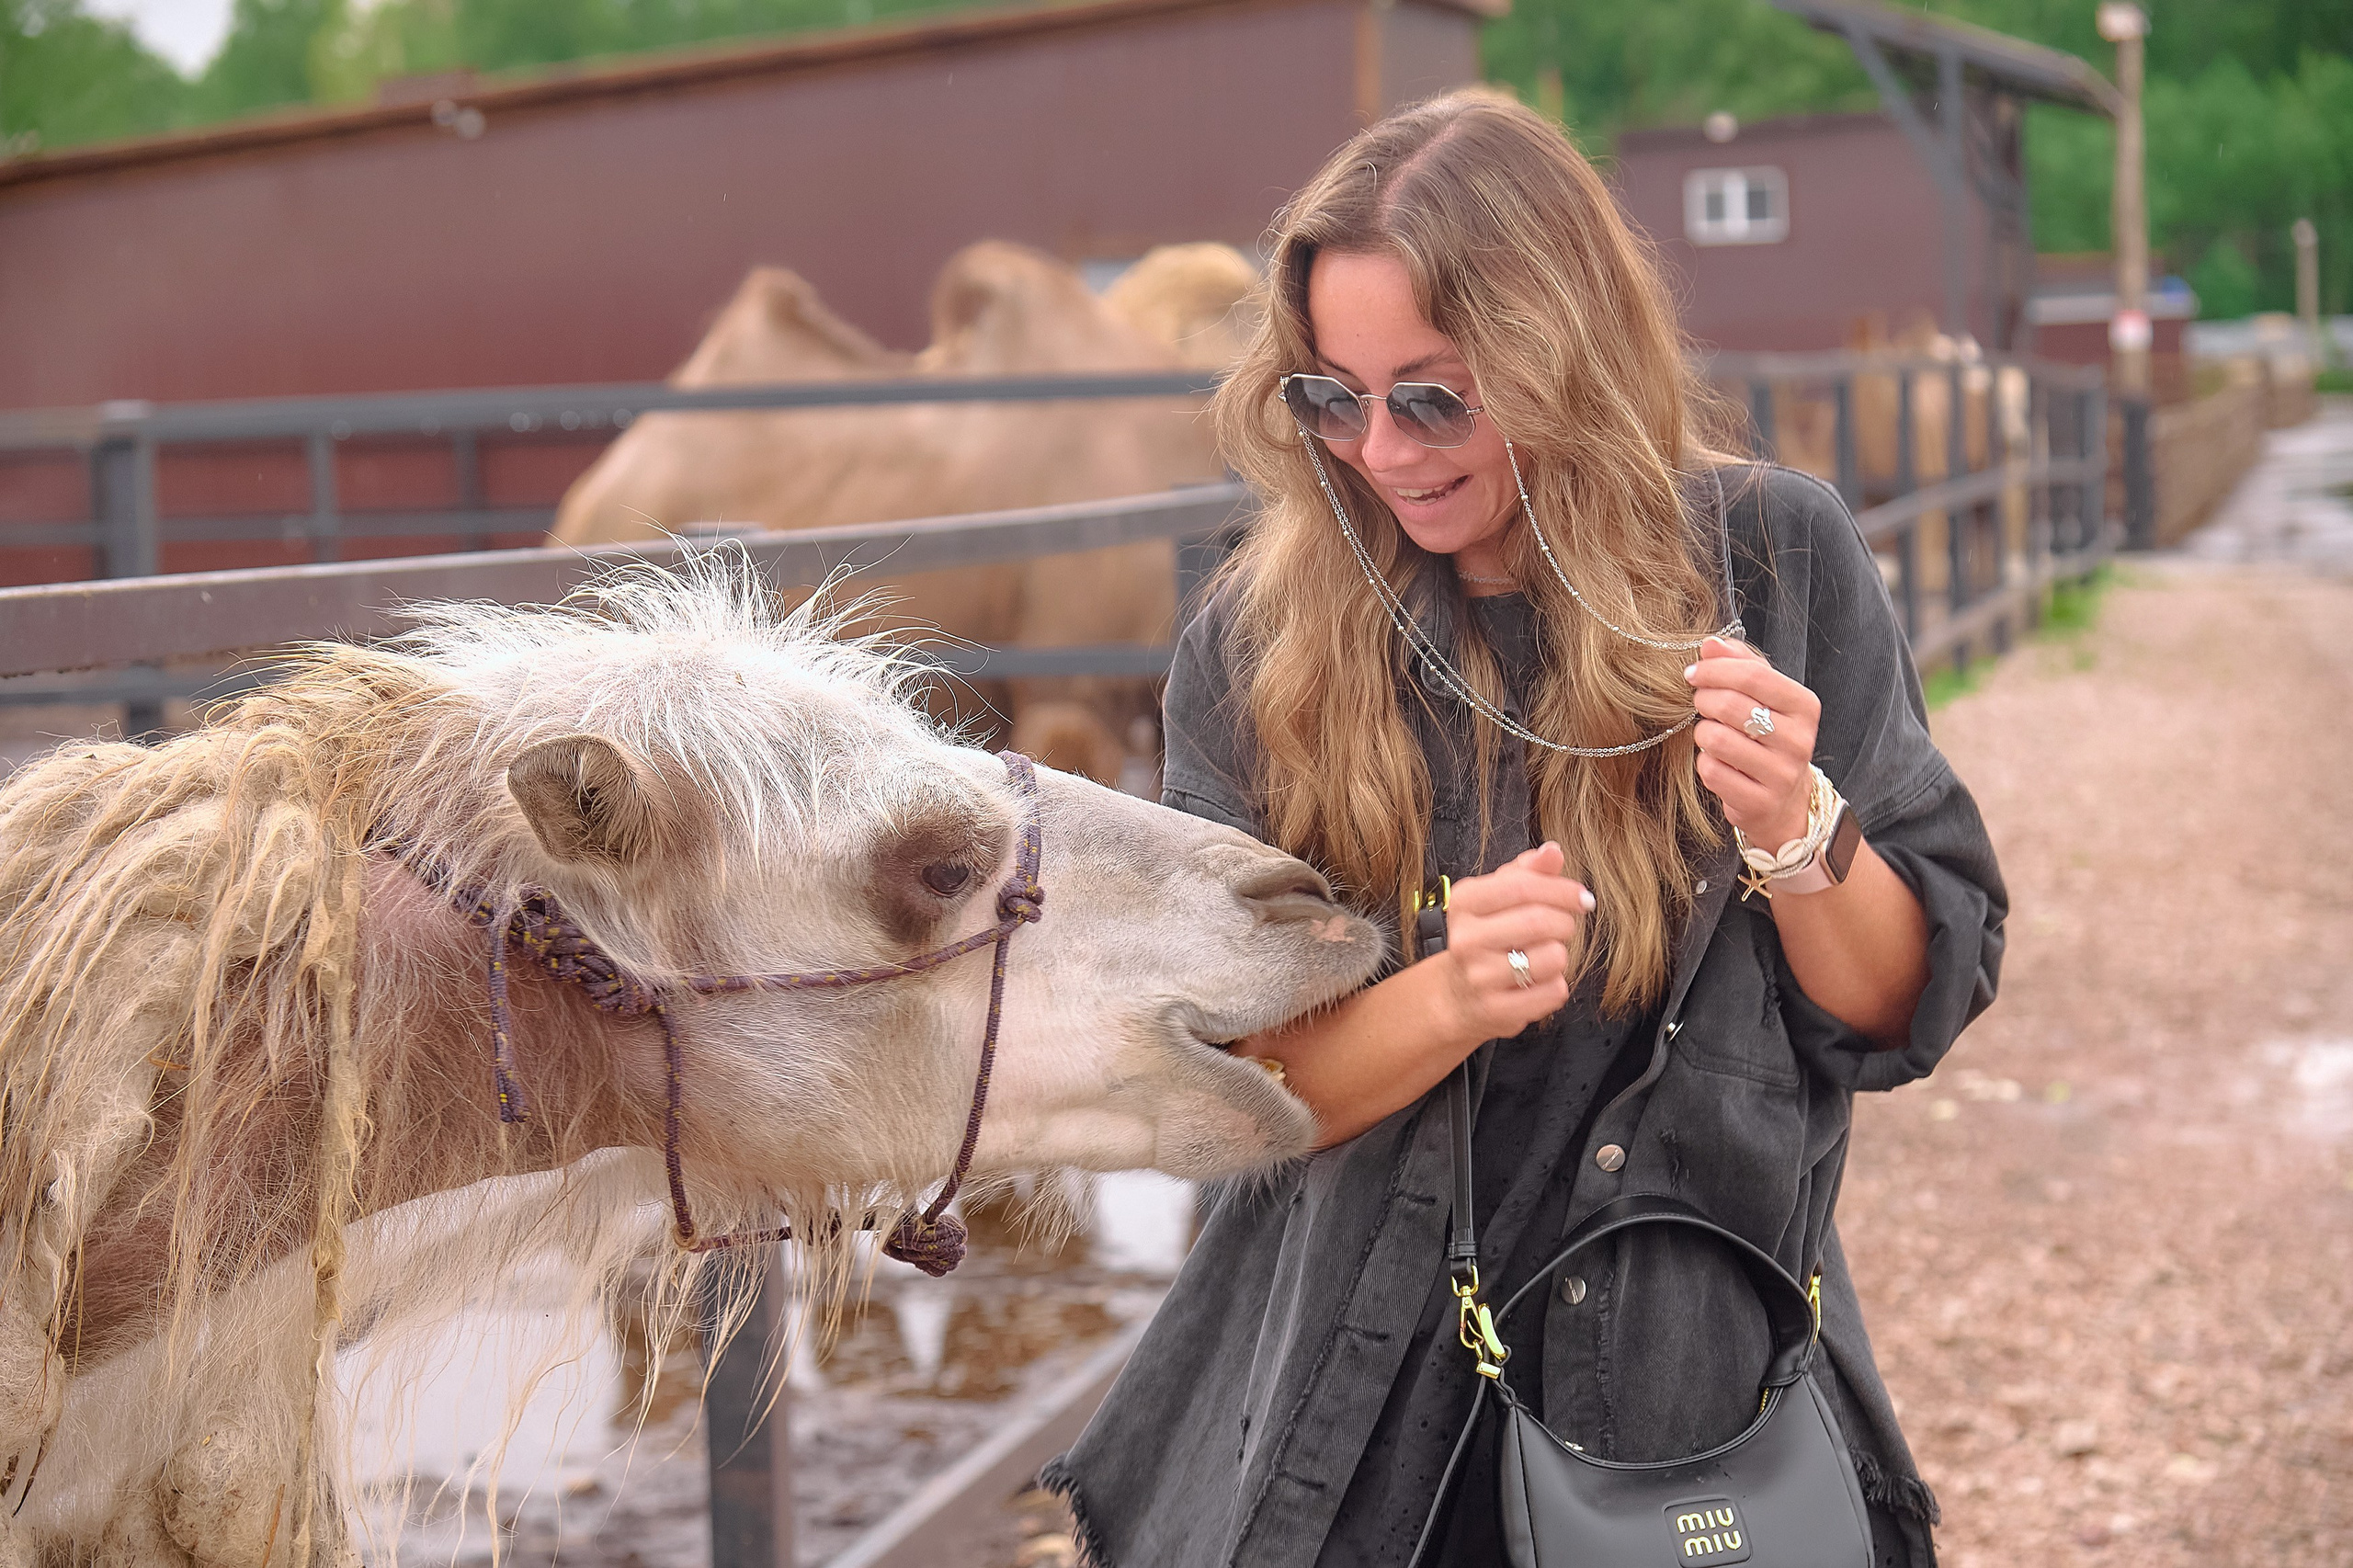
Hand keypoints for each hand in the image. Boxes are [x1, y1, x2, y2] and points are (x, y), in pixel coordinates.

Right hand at [1434, 842, 1592, 1043]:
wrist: (1457, 995)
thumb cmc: (1486, 937)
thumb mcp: (1497, 897)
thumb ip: (1527, 872)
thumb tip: (1553, 851)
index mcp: (1464, 902)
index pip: (1524, 886)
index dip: (1563, 890)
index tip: (1583, 898)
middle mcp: (1466, 939)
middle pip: (1541, 921)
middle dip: (1565, 923)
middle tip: (1562, 928)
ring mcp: (1479, 978)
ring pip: (1553, 957)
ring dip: (1560, 955)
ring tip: (1541, 956)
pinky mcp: (1497, 1011)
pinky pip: (1554, 991)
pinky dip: (1555, 986)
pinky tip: (1536, 982)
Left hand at [1685, 636, 1819, 848]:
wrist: (1783, 800)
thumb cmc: (1768, 738)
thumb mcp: (1764, 697)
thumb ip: (1740, 664)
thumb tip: (1711, 643)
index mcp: (1805, 706)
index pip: (1754, 675)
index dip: (1715, 669)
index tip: (1693, 673)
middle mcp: (1800, 741)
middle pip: (1732, 705)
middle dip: (1704, 699)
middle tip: (1699, 702)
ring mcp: (1782, 774)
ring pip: (1718, 740)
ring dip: (1702, 732)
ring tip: (1709, 733)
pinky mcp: (1760, 802)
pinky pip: (1712, 771)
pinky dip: (1704, 763)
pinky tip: (1716, 762)